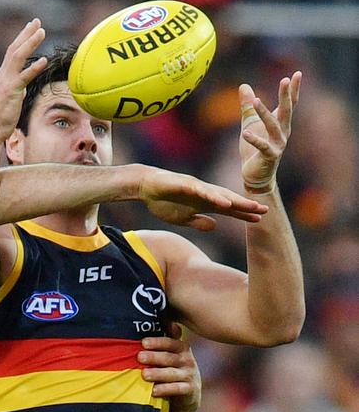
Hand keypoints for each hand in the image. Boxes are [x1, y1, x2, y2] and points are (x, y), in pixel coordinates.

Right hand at [0, 19, 46, 142]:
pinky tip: (44, 60)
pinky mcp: (11, 91)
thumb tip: (23, 88)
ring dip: (30, 43)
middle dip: (26, 34)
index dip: (22, 39)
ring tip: (42, 32)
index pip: (12, 52)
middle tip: (37, 21)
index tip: (31, 27)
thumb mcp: (10, 100)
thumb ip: (16, 90)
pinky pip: (24, 77)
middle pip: (15, 48)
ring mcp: (6, 82)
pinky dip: (34, 68)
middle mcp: (3, 75)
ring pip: (18, 57)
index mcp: (3, 76)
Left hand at [138, 322, 200, 411]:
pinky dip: (166, 390)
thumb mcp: (169, 355)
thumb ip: (162, 342)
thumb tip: (161, 321)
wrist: (187, 396)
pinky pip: (178, 389)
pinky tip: (154, 391)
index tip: (143, 343)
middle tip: (140, 357)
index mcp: (181, 348)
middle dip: (154, 357)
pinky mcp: (191, 390)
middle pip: (170, 358)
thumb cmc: (171, 370)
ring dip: (158, 373)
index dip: (158, 342)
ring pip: (172, 373)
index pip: (171, 342)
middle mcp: (188, 360)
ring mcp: (190, 375)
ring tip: (144, 375)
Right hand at [139, 166, 268, 231]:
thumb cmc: (163, 201)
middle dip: (247, 206)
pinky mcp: (186, 184)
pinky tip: (224, 203)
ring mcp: (197, 188)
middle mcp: (205, 193)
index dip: (243, 214)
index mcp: (205, 203)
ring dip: (236, 201)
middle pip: (230, 200)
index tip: (260, 219)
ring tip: (251, 206)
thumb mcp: (183, 219)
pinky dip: (214, 197)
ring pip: (220, 194)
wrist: (145, 188)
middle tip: (265, 210)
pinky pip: (202, 191)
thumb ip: (199, 222)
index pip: (229, 210)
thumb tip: (215, 227)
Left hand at [239, 71, 301, 192]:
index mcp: (280, 124)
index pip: (289, 104)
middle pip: (285, 111)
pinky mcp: (269, 156)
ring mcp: (277, 145)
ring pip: (272, 126)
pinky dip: (254, 140)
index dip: (293, 89)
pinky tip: (245, 133)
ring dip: (264, 113)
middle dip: (285, 95)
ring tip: (256, 101)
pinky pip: (262, 146)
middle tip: (285, 79)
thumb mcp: (249, 124)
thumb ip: (247, 106)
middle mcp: (282, 133)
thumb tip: (244, 86)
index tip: (296, 74)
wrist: (256, 176)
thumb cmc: (254, 150)